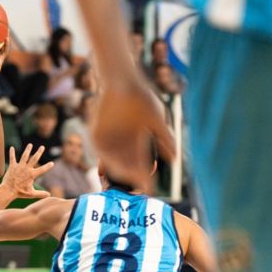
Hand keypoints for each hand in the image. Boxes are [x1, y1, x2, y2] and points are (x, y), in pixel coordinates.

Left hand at [1, 144, 52, 198]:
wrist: (8, 191)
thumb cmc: (20, 193)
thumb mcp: (32, 194)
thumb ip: (41, 194)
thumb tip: (49, 195)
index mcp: (32, 175)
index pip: (42, 170)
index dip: (48, 167)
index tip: (52, 163)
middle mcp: (26, 169)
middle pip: (34, 158)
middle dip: (39, 152)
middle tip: (42, 147)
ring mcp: (19, 167)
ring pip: (24, 156)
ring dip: (27, 150)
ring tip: (30, 145)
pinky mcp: (12, 166)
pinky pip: (12, 158)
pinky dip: (11, 153)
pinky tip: (11, 147)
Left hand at [93, 69, 175, 187]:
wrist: (123, 82)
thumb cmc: (142, 98)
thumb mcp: (157, 121)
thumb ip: (165, 140)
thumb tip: (175, 159)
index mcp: (135, 142)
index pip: (140, 164)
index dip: (145, 176)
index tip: (151, 189)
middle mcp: (121, 145)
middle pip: (127, 167)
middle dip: (134, 179)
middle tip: (141, 189)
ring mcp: (108, 141)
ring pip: (115, 163)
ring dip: (123, 174)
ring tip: (132, 182)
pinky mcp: (96, 136)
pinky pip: (102, 154)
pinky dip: (110, 163)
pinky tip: (119, 169)